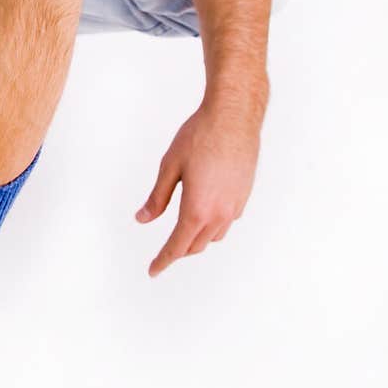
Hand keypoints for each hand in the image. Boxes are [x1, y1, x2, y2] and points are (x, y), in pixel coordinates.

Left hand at [134, 95, 264, 276]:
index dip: (163, 260)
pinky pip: (227, 221)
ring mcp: (235, 206)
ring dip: (197, 238)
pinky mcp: (244, 195)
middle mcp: (219, 214)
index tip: (153, 270)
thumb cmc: (200, 136)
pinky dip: (213, 224)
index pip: (177, 247)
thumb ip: (157, 197)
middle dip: (178, 250)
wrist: (234, 117)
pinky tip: (205, 210)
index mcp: (197, 209)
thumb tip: (143, 218)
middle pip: (196, 245)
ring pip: (214, 236)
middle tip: (163, 249)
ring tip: (183, 230)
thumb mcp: (170, 166)